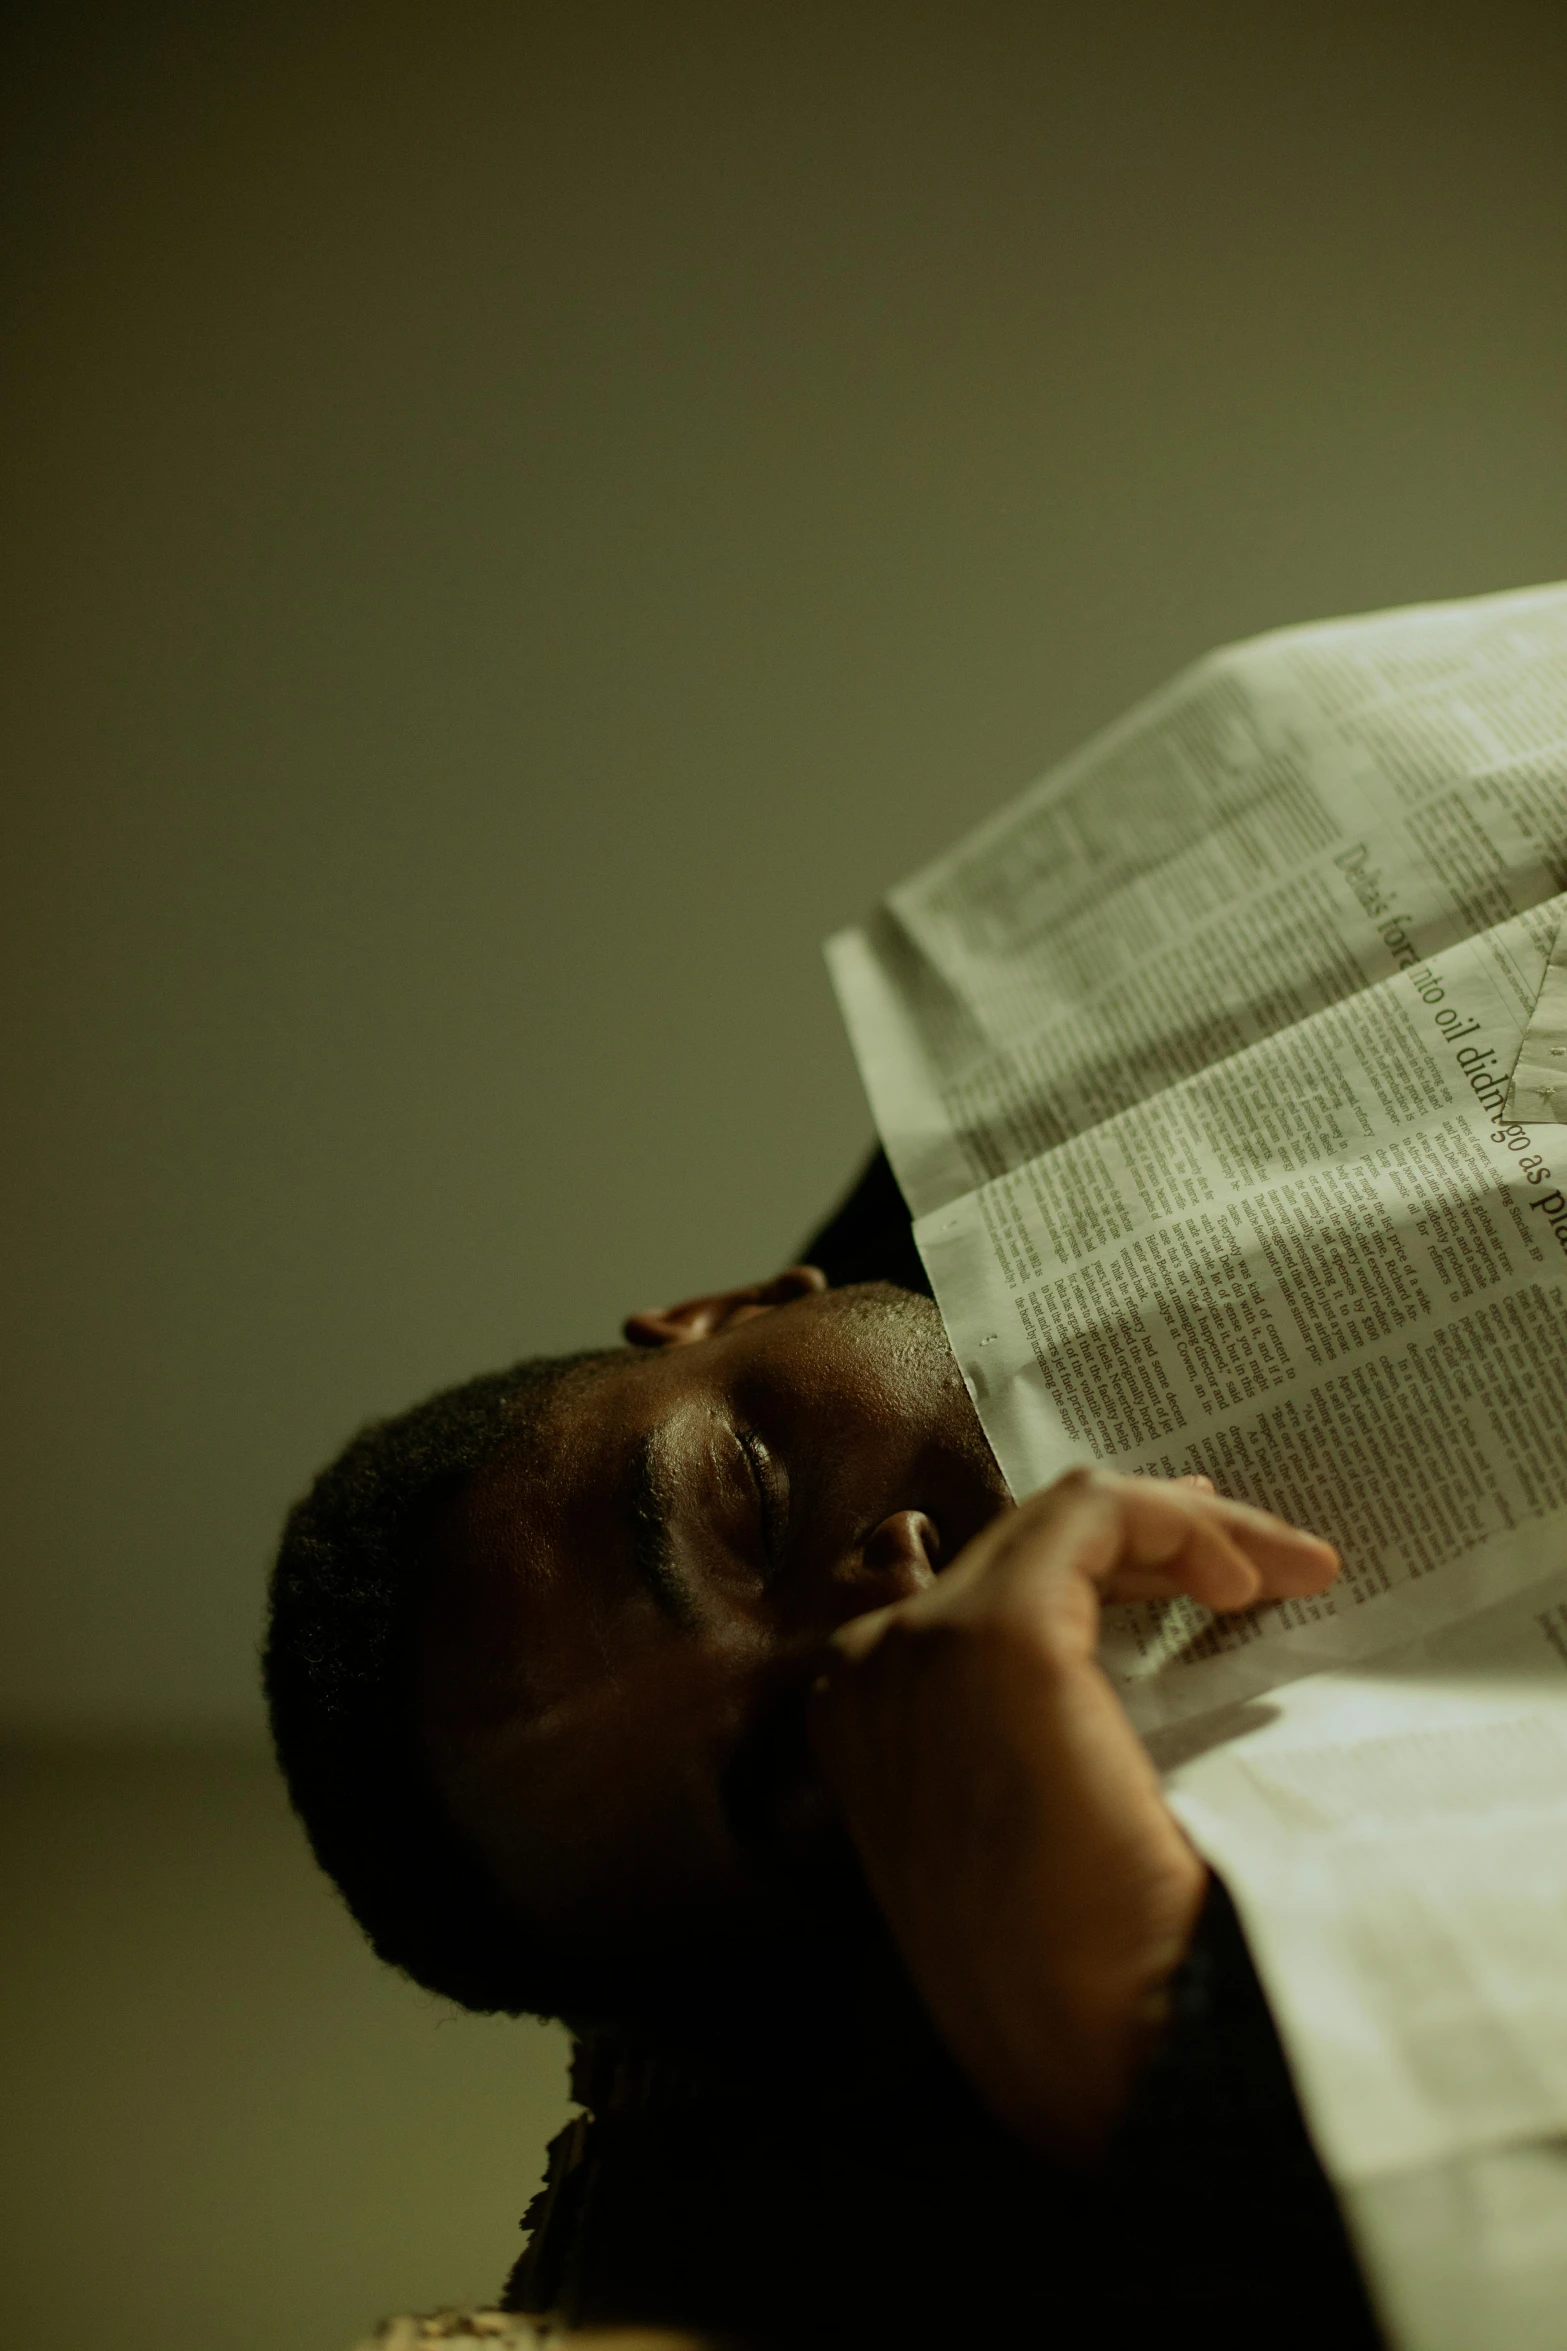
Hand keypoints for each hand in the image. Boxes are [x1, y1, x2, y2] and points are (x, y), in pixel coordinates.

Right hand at [807, 1468, 1338, 2159]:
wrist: (1100, 2048)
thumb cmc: (1083, 1979)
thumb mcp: (1025, 1839)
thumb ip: (1018, 1741)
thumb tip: (1104, 1667)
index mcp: (861, 1722)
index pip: (976, 1597)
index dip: (1096, 1573)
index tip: (1197, 1578)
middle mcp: (868, 1670)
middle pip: (1019, 1551)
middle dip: (1146, 1543)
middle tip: (1254, 1557)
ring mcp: (920, 1648)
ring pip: (1058, 1521)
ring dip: (1178, 1530)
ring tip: (1283, 1567)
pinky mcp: (997, 1639)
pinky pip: (1091, 1514)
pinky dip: (1177, 1522)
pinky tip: (1249, 1579)